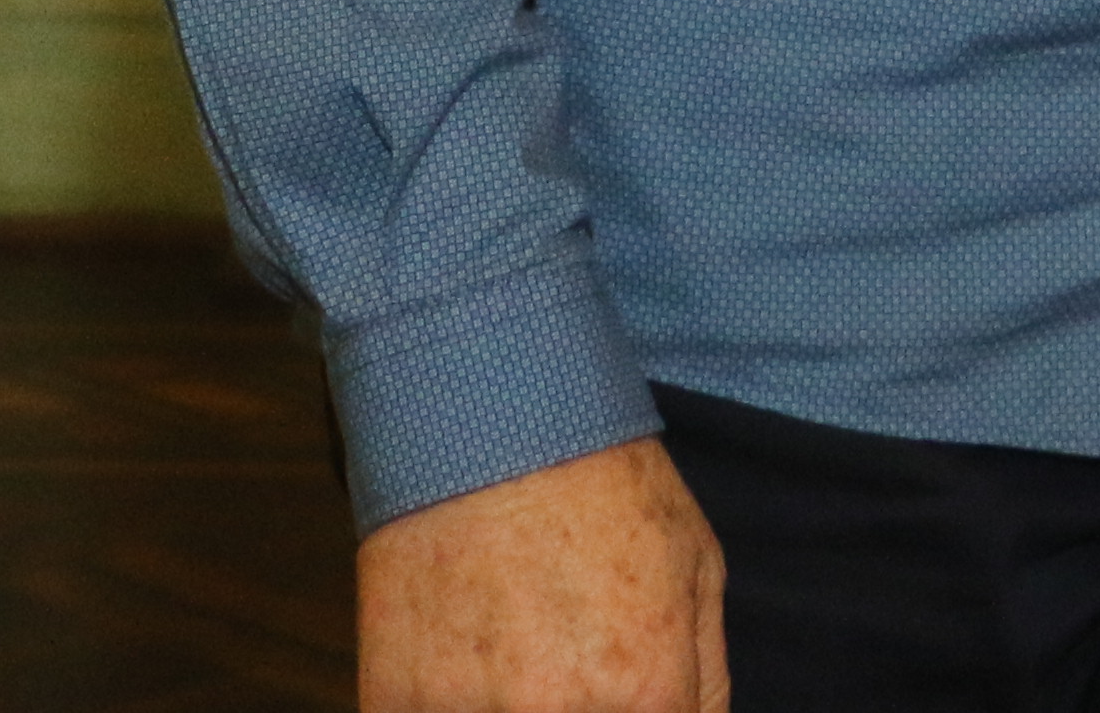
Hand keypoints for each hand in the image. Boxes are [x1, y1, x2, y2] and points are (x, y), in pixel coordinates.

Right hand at [357, 437, 728, 712]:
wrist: (484, 416)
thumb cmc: (602, 483)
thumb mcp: (696, 565)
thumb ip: (705, 679)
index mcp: (646, 690)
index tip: (628, 707)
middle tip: (565, 677)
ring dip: (514, 710)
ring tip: (521, 660)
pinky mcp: (395, 702)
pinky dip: (451, 712)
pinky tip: (466, 675)